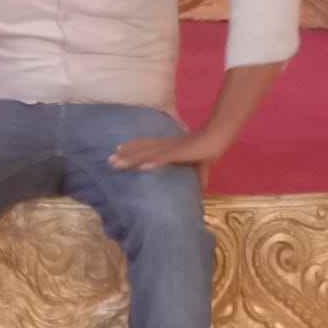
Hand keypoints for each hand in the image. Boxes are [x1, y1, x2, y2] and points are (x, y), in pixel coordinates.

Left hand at [108, 129, 223, 189]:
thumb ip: (198, 176)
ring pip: (147, 153)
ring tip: (117, 163)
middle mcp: (166, 145)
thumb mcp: (200, 166)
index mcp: (169, 145)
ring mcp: (171, 148)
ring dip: (131, 158)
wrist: (218, 137)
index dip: (132, 146)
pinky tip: (141, 166)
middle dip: (125, 154)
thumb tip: (202, 190)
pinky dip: (152, 162)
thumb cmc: (208, 149)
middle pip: (141, 148)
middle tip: (109, 160)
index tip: (118, 149)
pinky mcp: (179, 153)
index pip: (147, 144)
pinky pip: (163, 158)